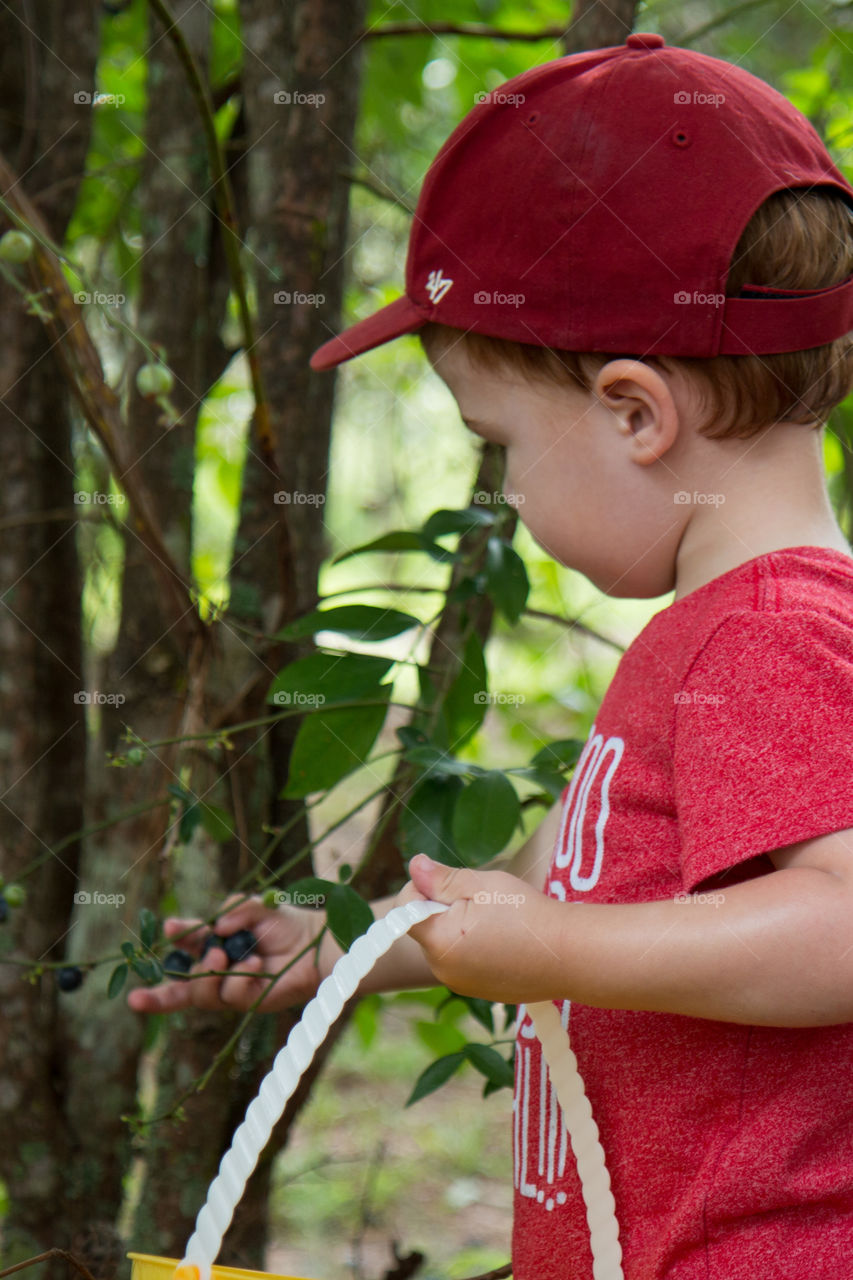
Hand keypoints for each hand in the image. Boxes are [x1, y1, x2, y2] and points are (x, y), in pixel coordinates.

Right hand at [126, 895, 326, 1014]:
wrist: (314, 943)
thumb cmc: (285, 923)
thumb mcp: (259, 906)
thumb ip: (237, 907)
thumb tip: (217, 927)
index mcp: (214, 941)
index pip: (188, 942)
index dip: (176, 936)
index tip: (169, 926)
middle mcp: (217, 968)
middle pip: (180, 987)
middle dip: (157, 996)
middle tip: (137, 999)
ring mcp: (230, 987)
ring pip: (199, 994)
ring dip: (205, 973)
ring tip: (220, 955)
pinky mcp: (247, 1001)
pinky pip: (229, 994)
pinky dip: (239, 977)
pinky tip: (256, 964)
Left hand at [395, 854, 561, 1002]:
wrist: (570, 955)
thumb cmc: (527, 914)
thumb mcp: (482, 885)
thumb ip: (443, 878)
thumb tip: (413, 866)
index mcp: (438, 941)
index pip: (404, 908)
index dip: (423, 887)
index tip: (452, 882)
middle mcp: (442, 970)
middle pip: (425, 927)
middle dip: (444, 908)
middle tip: (482, 901)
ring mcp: (461, 984)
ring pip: (445, 944)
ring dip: (460, 927)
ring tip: (498, 920)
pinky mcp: (480, 991)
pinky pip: (464, 961)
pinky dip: (476, 947)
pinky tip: (506, 940)